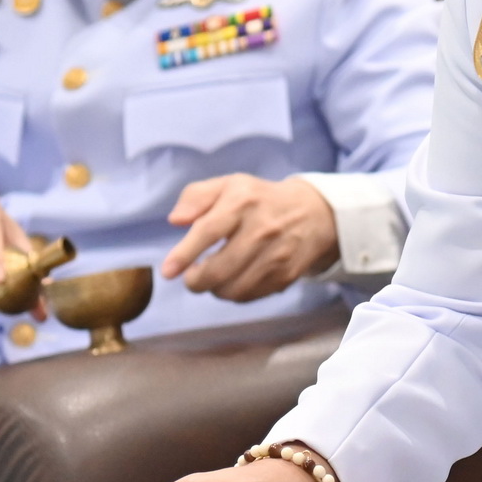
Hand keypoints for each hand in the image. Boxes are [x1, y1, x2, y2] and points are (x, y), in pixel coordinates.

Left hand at [162, 174, 339, 301]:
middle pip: (220, 269)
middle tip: (191, 278)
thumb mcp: (228, 185)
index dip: (185, 254)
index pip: (209, 230)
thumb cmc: (259, 199)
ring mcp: (277, 254)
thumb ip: (196, 197)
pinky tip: (234, 280)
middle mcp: (262, 228)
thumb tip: (175, 220)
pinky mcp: (286, 275)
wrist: (313, 214)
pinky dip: (234, 294)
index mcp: (243, 201)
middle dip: (196, 281)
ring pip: (234, 288)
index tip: (168, 271)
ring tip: (214, 278)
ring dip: (215, 289)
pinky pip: (250, 296)